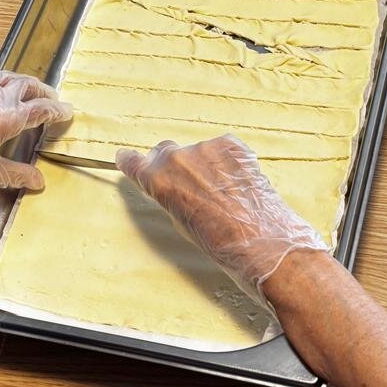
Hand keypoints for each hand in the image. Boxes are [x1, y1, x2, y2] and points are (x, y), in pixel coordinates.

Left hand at [0, 37, 71, 191]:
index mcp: (10, 118)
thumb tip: (37, 181)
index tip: (65, 112)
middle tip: (49, 98)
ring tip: (26, 83)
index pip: (43, 109)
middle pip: (28, 87)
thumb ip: (17, 174)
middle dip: (42, 91)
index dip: (57, 110)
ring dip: (20, 79)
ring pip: (6, 75)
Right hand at [116, 135, 325, 301]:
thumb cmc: (220, 242)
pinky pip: (223, 149)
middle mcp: (177, 159)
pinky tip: (238, 183)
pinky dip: (228, 161)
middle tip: (189, 183)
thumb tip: (178, 189)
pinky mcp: (230, 144)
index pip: (132, 163)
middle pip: (165, 151)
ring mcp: (204, 148)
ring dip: (206, 165)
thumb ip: (172, 198)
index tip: (129, 159)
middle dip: (173, 164)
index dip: (131, 162)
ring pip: (198, 152)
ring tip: (224, 192)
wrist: (258, 238)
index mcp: (158, 181)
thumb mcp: (182, 223)